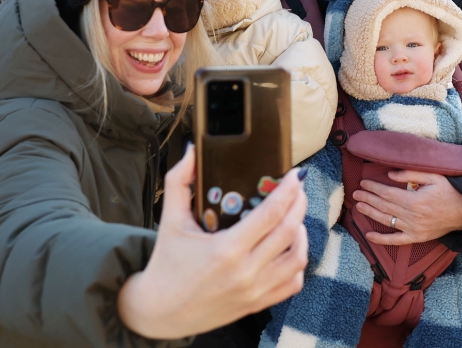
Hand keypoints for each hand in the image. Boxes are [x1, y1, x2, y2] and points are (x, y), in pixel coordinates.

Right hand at [117, 145, 307, 338]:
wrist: (159, 311)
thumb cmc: (166, 262)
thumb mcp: (170, 219)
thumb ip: (179, 181)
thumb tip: (192, 151)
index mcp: (225, 249)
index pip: (270, 214)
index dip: (288, 190)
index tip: (296, 175)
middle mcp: (244, 271)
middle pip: (288, 232)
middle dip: (299, 204)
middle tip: (298, 189)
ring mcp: (253, 291)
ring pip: (297, 259)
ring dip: (301, 234)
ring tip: (293, 218)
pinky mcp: (256, 304)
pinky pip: (292, 284)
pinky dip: (297, 263)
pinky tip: (288, 248)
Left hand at [352, 170, 461, 245]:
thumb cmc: (449, 191)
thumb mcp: (433, 176)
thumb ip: (411, 173)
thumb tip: (390, 174)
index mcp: (415, 200)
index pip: (387, 193)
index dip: (373, 188)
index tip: (363, 183)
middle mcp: (412, 216)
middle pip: (384, 206)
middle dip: (368, 198)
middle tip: (356, 193)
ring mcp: (414, 229)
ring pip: (386, 220)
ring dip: (370, 213)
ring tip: (358, 206)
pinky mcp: (417, 238)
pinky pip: (396, 240)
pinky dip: (382, 239)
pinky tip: (369, 236)